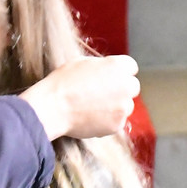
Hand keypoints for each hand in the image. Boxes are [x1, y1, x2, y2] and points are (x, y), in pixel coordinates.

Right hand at [20, 55, 139, 140]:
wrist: (54, 107)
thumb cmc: (63, 83)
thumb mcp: (82, 63)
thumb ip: (101, 66)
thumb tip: (107, 71)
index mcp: (118, 66)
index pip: (131, 67)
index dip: (119, 72)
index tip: (111, 78)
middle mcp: (125, 86)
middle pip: (132, 87)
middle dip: (121, 89)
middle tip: (103, 94)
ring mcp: (123, 107)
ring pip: (126, 106)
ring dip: (115, 107)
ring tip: (93, 108)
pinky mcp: (117, 125)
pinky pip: (117, 122)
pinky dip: (107, 122)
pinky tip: (91, 118)